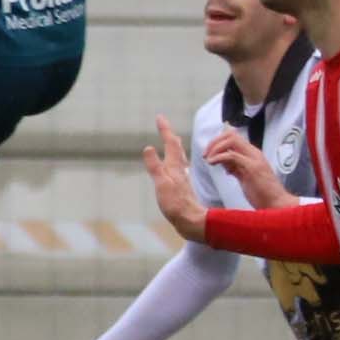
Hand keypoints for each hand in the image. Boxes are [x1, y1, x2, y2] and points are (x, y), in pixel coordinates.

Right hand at [144, 116, 210, 242]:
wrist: (191, 222)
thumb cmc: (176, 205)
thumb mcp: (162, 184)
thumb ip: (155, 166)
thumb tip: (148, 147)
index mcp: (174, 167)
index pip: (170, 143)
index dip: (165, 130)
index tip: (160, 117)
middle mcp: (179, 171)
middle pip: (176, 148)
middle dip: (169, 136)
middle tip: (164, 126)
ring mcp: (181, 179)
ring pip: (179, 158)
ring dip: (174, 147)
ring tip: (172, 142)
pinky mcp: (182, 188)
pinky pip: (178, 168)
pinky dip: (175, 161)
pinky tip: (177, 168)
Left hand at [201, 125, 288, 208]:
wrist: (277, 205)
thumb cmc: (262, 194)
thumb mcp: (246, 177)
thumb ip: (235, 167)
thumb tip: (222, 161)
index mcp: (253, 154)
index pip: (233, 136)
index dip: (218, 141)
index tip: (209, 154)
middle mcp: (254, 153)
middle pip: (230, 134)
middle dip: (214, 142)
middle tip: (206, 155)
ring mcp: (254, 159)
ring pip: (231, 140)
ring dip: (215, 148)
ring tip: (208, 160)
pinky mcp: (252, 168)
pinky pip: (231, 155)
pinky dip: (218, 157)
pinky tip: (212, 163)